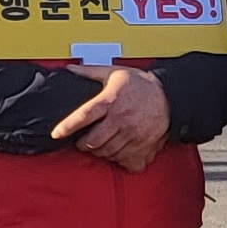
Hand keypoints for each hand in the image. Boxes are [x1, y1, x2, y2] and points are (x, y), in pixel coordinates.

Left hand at [53, 65, 170, 170]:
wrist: (170, 96)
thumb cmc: (139, 84)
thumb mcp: (114, 73)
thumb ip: (90, 72)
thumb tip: (70, 68)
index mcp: (110, 101)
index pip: (84, 116)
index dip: (67, 127)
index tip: (56, 134)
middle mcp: (121, 119)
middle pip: (93, 141)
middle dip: (84, 144)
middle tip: (83, 141)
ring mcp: (133, 134)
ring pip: (107, 152)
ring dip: (100, 152)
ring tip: (99, 145)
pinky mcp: (143, 145)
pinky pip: (124, 159)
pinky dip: (117, 158)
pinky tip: (115, 151)